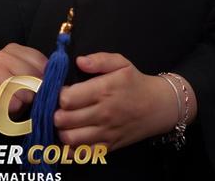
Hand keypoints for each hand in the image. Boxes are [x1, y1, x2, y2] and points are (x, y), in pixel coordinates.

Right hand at [0, 43, 47, 143]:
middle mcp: (2, 55)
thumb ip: (39, 75)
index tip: (38, 90)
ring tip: (14, 103)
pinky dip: (14, 111)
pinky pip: (13, 103)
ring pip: (26, 91)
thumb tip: (60, 83)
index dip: (46, 80)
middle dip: (35, 93)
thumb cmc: (7, 96)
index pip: (43, 63)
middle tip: (24, 99)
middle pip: (36, 77)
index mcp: (14, 49)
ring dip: (24, 103)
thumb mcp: (25, 80)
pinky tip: (6, 109)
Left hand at [53, 52, 196, 152]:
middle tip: (58, 106)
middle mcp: (103, 114)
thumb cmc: (135, 82)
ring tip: (63, 121)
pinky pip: (83, 154)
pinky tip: (69, 138)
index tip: (60, 90)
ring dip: (61, 130)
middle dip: (55, 112)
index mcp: (103, 91)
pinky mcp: (108, 147)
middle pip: (64, 120)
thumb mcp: (121, 62)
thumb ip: (99, 60)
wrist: (159, 107)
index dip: (58, 94)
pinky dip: (71, 149)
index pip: (67, 98)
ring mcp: (105, 133)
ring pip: (70, 139)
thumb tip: (79, 61)